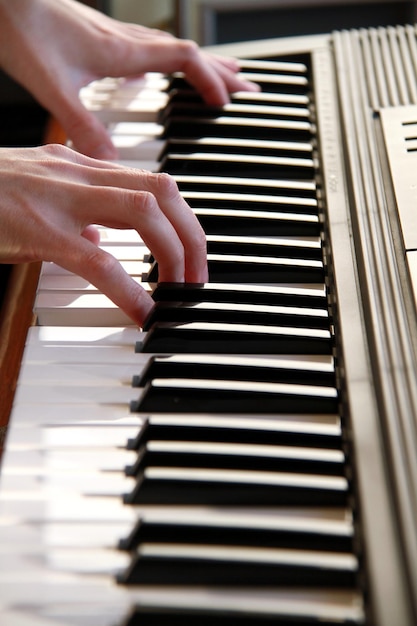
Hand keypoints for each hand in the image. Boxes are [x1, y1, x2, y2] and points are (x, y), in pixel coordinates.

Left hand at [0, 0, 257, 158]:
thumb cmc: (22, 26)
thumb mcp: (52, 86)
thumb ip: (83, 125)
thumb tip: (111, 162)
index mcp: (122, 53)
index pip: (184, 61)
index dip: (210, 81)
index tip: (225, 104)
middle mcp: (125, 41)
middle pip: (188, 54)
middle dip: (221, 72)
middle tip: (247, 88)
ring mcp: (114, 36)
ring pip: (171, 49)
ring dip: (200, 64)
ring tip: (221, 76)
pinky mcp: (99, 36)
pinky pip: (150, 48)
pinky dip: (169, 60)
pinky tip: (160, 69)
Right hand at [0, 144, 207, 325]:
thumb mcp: (37, 190)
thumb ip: (76, 208)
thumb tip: (102, 236)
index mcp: (80, 166)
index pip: (154, 183)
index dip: (184, 220)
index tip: (191, 253)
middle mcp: (78, 174)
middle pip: (162, 192)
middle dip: (192, 237)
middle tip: (196, 279)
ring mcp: (59, 199)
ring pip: (143, 214)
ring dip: (173, 256)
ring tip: (179, 292)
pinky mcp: (39, 231)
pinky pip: (98, 261)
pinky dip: (130, 289)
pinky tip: (143, 313)